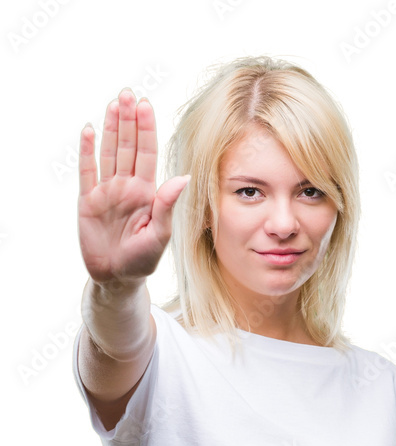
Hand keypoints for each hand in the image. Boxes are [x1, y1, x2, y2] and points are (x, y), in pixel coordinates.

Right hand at [78, 88, 189, 286]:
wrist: (116, 278)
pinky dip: (88, 152)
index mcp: (147, 192)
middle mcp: (127, 187)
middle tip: (128, 93)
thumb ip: (167, 206)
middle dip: (128, 120)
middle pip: (127, 147)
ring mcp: (107, 192)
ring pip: (109, 153)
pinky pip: (87, 172)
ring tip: (113, 103)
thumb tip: (184, 178)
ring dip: (111, 128)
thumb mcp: (159, 235)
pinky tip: (90, 131)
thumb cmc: (142, 260)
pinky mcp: (88, 201)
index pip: (146, 154)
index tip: (145, 105)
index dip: (146, 129)